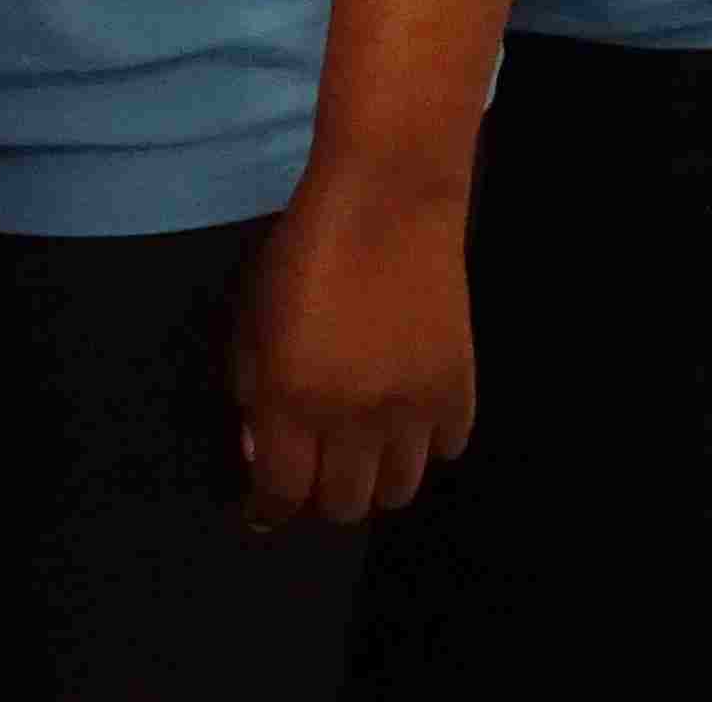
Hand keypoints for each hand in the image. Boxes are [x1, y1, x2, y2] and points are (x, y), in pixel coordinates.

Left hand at [230, 173, 476, 526]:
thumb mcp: (253, 316)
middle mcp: (356, 417)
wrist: (388, 201)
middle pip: (345, 505)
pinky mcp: (459, 390)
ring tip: (363, 448)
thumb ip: (252, 388)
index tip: (264, 509)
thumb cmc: (304, 248)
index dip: (269, 508)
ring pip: (399, 491)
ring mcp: (415, 409)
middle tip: (315, 468)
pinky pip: (446, 449)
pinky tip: (407, 415)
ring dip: (375, 478)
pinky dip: (425, 444)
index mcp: (294, 398)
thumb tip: (262, 448)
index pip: (283, 491)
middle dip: (322, 495)